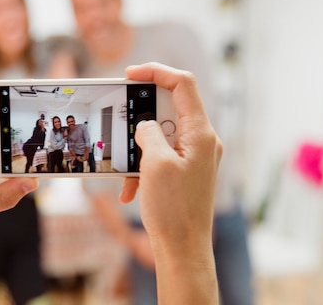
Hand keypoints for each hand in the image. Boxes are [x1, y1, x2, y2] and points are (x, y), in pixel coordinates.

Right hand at [119, 62, 220, 303]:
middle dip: (140, 115)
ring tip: (125, 170)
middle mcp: (203, 141)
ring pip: (160, 135)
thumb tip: (146, 124)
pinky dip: (141, 168)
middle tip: (119, 121)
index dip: (156, 72)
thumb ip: (149, 132)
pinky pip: (160, 157)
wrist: (183, 250)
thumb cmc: (174, 210)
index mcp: (201, 133)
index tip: (130, 74)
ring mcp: (195, 156)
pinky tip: (130, 190)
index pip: (183, 84)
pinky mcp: (185, 171)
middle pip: (170, 108)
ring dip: (137, 149)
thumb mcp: (156, 163)